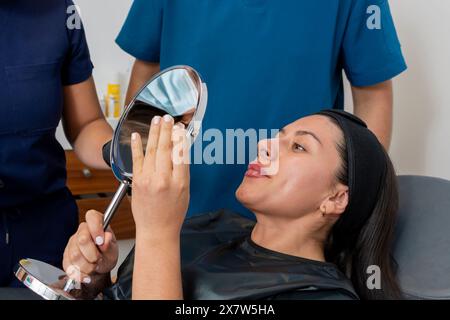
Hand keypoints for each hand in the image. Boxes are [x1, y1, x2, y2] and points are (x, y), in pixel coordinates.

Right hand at [63, 210, 117, 284]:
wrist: (99, 269)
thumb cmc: (107, 255)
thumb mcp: (113, 250)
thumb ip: (110, 244)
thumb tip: (106, 238)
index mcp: (96, 224)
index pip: (92, 216)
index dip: (96, 228)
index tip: (101, 241)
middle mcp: (82, 231)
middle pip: (82, 239)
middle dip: (93, 254)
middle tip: (99, 259)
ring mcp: (72, 243)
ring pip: (75, 255)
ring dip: (87, 266)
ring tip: (94, 266)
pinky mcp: (65, 256)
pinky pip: (69, 266)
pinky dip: (80, 274)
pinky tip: (87, 274)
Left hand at [130, 114, 189, 237]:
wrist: (156, 230)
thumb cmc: (173, 213)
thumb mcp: (186, 191)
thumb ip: (182, 170)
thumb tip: (179, 151)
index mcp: (180, 182)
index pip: (181, 154)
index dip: (180, 138)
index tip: (180, 128)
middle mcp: (163, 179)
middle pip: (166, 148)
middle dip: (167, 130)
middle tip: (168, 118)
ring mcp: (148, 179)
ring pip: (152, 150)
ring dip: (154, 133)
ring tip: (157, 121)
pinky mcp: (137, 181)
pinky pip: (137, 159)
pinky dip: (136, 146)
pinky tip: (136, 135)